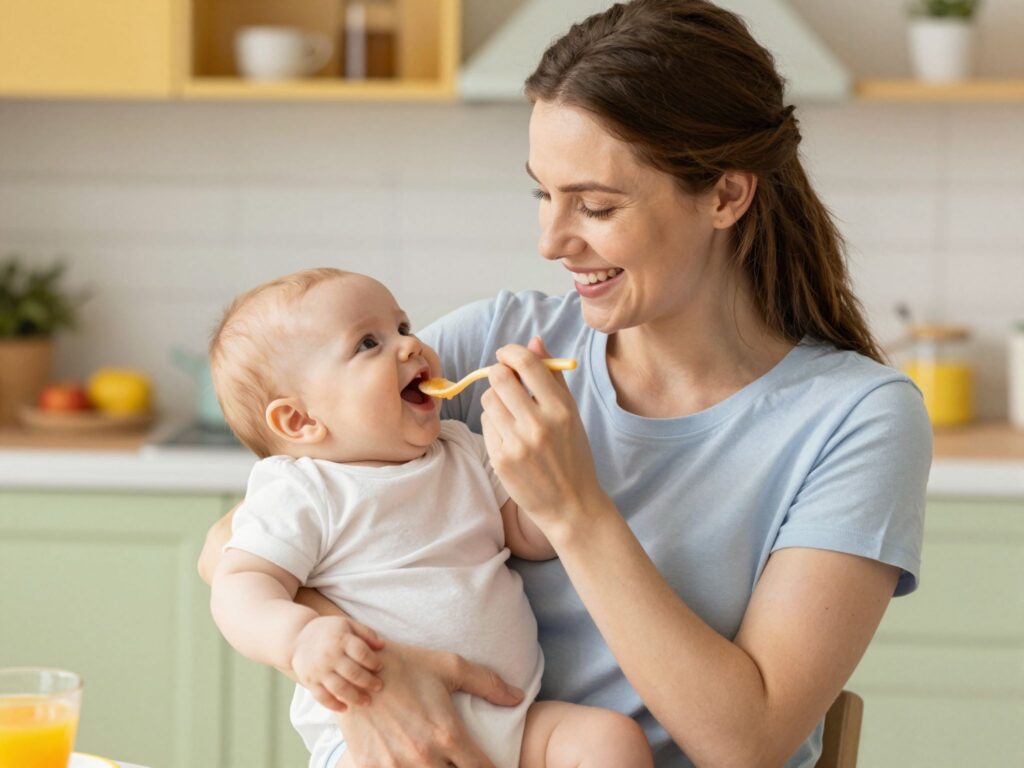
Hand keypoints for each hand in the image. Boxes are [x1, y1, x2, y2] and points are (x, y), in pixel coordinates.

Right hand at [291, 616, 384, 711]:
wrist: (298, 637)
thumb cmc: (329, 631)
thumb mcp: (348, 624)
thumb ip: (366, 633)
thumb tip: (382, 646)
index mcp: (340, 639)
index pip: (361, 653)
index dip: (373, 662)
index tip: (380, 667)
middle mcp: (329, 655)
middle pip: (353, 672)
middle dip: (368, 682)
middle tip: (378, 687)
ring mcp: (318, 670)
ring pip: (339, 688)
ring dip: (355, 697)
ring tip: (367, 701)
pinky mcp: (309, 681)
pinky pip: (322, 697)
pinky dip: (334, 705)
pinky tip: (346, 708)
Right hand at [337, 640, 523, 767]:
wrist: (354, 667)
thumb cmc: (406, 664)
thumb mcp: (449, 666)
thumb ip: (487, 682)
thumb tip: (518, 697)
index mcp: (446, 734)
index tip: (492, 766)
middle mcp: (422, 756)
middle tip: (463, 760)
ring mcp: (394, 766)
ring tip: (438, 758)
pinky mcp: (370, 767)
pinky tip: (409, 761)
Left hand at [481, 337, 602, 534]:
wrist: (570, 504)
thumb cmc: (572, 454)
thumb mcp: (570, 413)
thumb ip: (552, 376)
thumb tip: (534, 341)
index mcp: (561, 409)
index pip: (526, 363)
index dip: (510, 352)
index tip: (506, 354)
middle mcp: (539, 424)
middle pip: (499, 377)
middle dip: (498, 373)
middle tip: (504, 380)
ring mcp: (518, 443)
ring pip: (488, 399)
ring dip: (495, 399)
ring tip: (510, 413)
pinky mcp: (501, 459)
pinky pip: (486, 424)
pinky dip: (494, 423)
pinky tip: (509, 435)